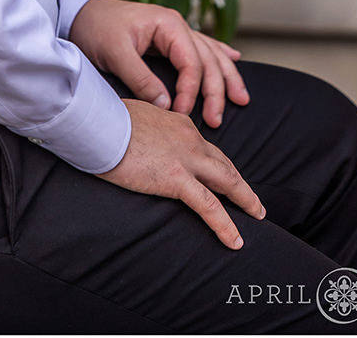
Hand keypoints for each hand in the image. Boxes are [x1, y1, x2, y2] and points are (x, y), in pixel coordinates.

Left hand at [68, 0, 248, 127]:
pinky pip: (201, 46)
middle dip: (216, 91)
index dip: (191, 92)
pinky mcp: (168, 37)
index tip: (182, 115)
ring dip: (226, 77)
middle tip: (216, 121)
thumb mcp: (115, 53)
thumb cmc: (95, 28)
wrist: (79, 13)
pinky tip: (235, 58)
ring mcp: (174, 30)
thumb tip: (166, 106)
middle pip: (208, 60)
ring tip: (241, 99)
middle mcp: (176, 25)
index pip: (191, 63)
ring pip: (210, 54)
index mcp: (167, 25)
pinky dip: (219, 54)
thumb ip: (141, 78)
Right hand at [98, 97, 264, 248]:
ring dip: (245, 200)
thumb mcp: (135, 116)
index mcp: (179, 123)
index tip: (222, 176)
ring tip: (257, 215)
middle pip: (224, 163)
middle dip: (241, 183)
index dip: (217, 164)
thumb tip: (142, 135)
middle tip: (253, 201)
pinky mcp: (176, 179)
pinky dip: (225, 225)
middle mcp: (190, 138)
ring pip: (227, 182)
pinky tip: (235, 241)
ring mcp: (186, 158)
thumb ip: (149, 127)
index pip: (205, 146)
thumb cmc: (107, 118)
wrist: (99, 123)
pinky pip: (209, 206)